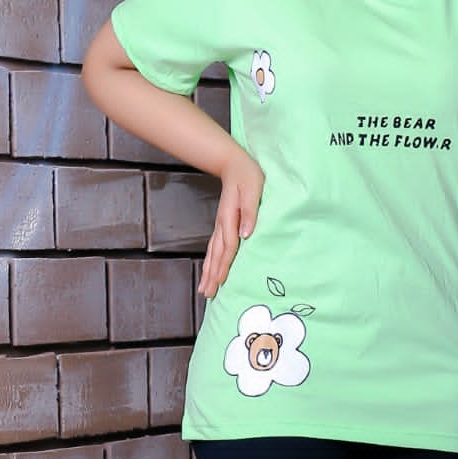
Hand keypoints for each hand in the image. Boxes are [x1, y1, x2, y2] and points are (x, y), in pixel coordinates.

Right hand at [199, 150, 264, 298]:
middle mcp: (222, 224)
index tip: (220, 281)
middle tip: (207, 294)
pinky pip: (214, 247)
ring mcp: (220, 225)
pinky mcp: (222, 225)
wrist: (234, 164)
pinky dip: (211, 261)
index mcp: (230, 217)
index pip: (228, 246)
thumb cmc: (247, 176)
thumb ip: (249, 211)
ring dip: (208, 271)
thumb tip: (247, 233)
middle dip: (211, 275)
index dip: (224, 265)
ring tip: (204, 289)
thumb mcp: (253, 189)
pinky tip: (210, 271)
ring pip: (212, 253)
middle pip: (216, 254)